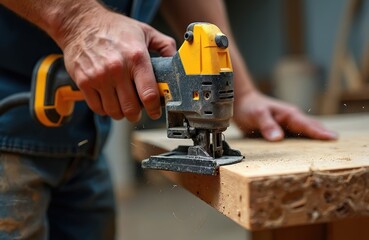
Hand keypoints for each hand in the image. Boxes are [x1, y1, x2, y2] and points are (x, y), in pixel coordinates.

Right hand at [61, 8, 175, 121]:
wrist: (80, 23)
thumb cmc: (113, 28)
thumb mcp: (145, 31)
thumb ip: (165, 45)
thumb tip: (176, 61)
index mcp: (136, 57)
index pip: (149, 94)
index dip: (154, 109)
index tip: (155, 112)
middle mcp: (117, 69)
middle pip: (131, 108)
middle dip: (137, 114)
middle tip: (138, 111)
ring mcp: (99, 77)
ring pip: (114, 111)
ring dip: (121, 113)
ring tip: (123, 106)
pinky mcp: (84, 82)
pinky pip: (97, 108)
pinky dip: (105, 110)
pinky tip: (109, 102)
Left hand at [233, 91, 337, 140]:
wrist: (243, 102)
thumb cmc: (250, 107)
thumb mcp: (256, 115)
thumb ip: (267, 125)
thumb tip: (278, 138)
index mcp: (288, 114)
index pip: (307, 125)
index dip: (319, 132)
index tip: (332, 139)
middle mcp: (291, 119)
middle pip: (312, 127)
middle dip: (324, 135)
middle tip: (337, 146)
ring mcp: (288, 124)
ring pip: (306, 132)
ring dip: (316, 139)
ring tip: (329, 149)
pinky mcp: (283, 129)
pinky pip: (297, 136)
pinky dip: (305, 142)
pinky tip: (308, 150)